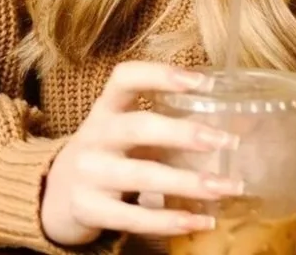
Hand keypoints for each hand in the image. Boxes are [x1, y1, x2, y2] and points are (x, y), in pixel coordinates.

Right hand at [41, 62, 243, 247]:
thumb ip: (166, 128)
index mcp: (104, 110)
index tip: (201, 81)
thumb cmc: (106, 158)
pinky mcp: (88, 208)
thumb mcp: (124, 134)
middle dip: (183, 133)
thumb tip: (241, 123)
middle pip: (137, 127)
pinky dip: (172, 221)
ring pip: (141, 175)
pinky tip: (202, 221)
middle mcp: (94, 136)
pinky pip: (134, 217)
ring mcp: (88, 173)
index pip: (124, 78)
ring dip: (189, 182)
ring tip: (229, 187)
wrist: (54, 195)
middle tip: (226, 141)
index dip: (160, 75)